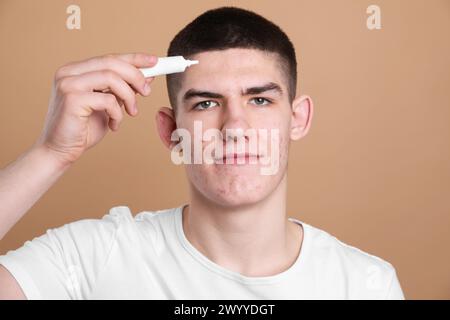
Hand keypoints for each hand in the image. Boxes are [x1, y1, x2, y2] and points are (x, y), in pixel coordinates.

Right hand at [35, 53, 156, 165]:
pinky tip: (114, 125)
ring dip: (129, 96)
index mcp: (76, 70)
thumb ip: (122, 90)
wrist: (60, 151)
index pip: (109, 58)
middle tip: (147, 92)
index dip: (134, 58)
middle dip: (136, 76)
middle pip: (112, 62)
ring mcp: (68, 84)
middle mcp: (69, 72)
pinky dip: (118, 113)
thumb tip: (146, 77)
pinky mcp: (72, 99)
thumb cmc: (83, 129)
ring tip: (132, 112)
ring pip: (111, 78)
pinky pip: (107, 100)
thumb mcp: (109, 105)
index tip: (154, 61)